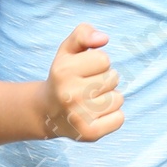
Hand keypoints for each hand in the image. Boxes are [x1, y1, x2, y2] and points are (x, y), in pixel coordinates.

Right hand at [42, 23, 123, 142]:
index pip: (104, 59)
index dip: (97, 63)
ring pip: (118, 99)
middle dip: (104, 80)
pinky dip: (113, 116)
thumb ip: (83, 33)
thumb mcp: (68, 50)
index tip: (84, 71)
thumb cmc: (63, 76)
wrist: (46, 112)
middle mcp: (69, 94)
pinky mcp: (88, 134)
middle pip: (113, 78)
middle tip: (86, 88)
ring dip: (108, 98)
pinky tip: (96, 115)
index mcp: (63, 71)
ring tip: (90, 101)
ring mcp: (78, 116)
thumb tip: (103, 38)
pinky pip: (119, 119)